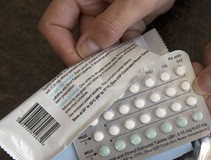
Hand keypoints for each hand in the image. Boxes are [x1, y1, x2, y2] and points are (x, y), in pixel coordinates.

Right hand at [39, 0, 174, 65]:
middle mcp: (90, 7)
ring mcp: (107, 17)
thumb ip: (110, 25)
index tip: (80, 67)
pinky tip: (131, 63)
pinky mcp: (123, 24)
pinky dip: (124, 54)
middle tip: (102, 78)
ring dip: (110, 60)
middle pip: (80, 40)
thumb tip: (87, 51)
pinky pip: (118, 44)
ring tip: (119, 74)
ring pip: (101, 46)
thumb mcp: (132, 2)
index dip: (63, 47)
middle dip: (91, 60)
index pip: (56, 24)